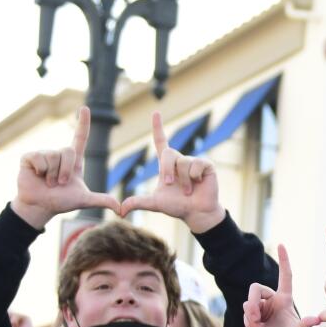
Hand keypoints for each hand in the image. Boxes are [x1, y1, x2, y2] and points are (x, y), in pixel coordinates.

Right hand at [12, 107, 121, 229]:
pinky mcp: (29, 157)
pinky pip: (38, 157)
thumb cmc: (61, 201)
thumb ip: (102, 200)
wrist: (40, 206)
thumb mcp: (84, 200)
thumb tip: (121, 208)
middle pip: (67, 150)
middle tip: (59, 183)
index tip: (85, 108)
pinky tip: (36, 175)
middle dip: (64, 171)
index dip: (83, 123)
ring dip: (51, 173)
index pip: (80, 137)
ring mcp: (44, 154)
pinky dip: (39, 170)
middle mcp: (59, 154)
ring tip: (47, 182)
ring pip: (52, 156)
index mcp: (73, 161)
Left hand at [121, 112, 223, 233]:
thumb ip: (138, 202)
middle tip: (170, 184)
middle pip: (168, 152)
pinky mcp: (206, 165)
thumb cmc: (178, 207)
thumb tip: (119, 210)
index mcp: (167, 165)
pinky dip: (195, 176)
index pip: (161, 141)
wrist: (197, 213)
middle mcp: (180, 160)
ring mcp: (194, 162)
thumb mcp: (155, 203)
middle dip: (167, 169)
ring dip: (184, 180)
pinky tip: (199, 183)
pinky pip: (197, 164)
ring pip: (183, 162)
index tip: (156, 113)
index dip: (158, 128)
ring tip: (189, 190)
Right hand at [243, 245, 318, 326]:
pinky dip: (248, 325)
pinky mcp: (255, 316)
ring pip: (247, 304)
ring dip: (250, 319)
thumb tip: (316, 320)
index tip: (281, 243)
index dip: (283, 260)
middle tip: (257, 320)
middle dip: (252, 305)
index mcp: (285, 298)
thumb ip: (304, 326)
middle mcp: (273, 299)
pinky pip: (245, 315)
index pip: (284, 276)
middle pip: (254, 289)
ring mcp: (263, 307)